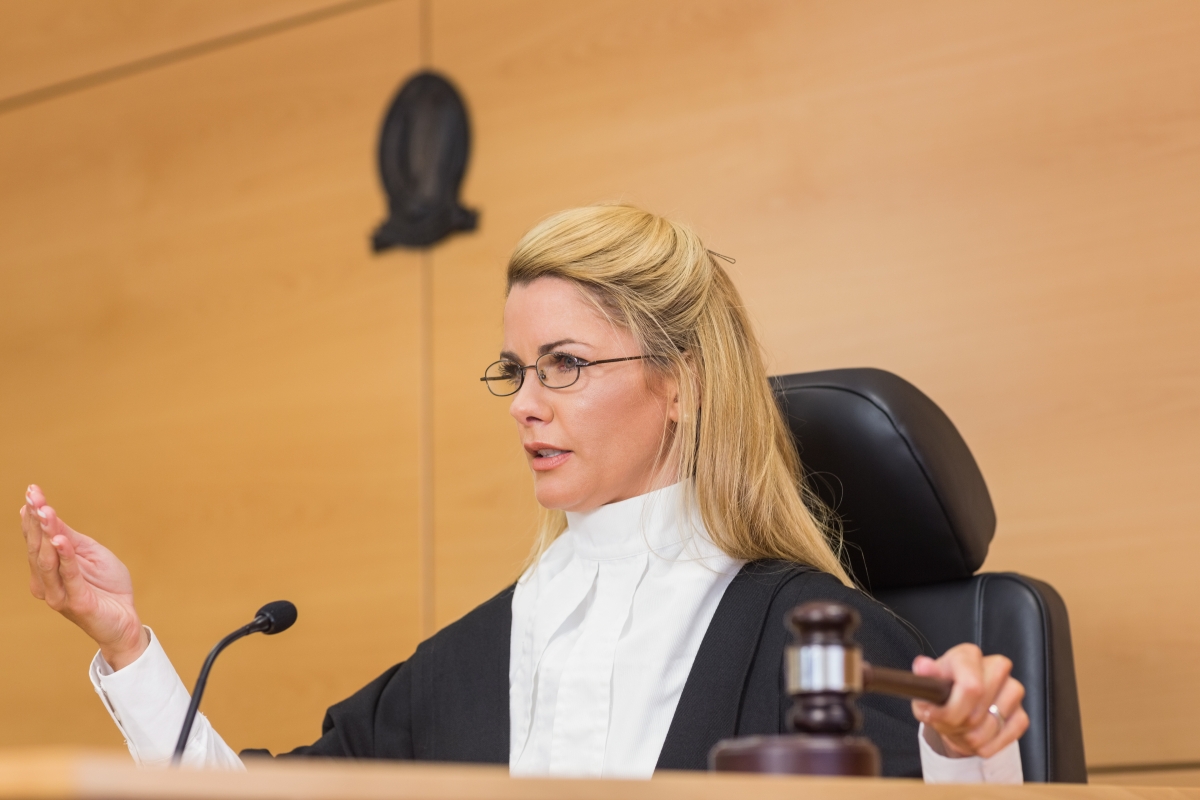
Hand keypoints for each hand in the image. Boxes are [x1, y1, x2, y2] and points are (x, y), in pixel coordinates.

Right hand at [21, 484, 147, 668]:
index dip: (33, 516)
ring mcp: (59, 594)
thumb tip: (48, 514)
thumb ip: (70, 538)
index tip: (31, 490)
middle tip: (33, 495)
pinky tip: (61, 540)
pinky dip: (65, 557)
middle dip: (35, 520)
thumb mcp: (90, 554)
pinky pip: (69, 576)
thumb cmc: (107, 587)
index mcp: (49, 570)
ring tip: (45, 511)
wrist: (125, 620)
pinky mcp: (76, 602)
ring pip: (48, 560)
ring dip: (46, 534)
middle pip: (37, 547)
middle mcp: (47, 583)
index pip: (37, 539)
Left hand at [912, 643, 1027, 758]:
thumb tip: (923, 665)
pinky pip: (1008, 736)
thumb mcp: (925, 688)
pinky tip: (976, 737)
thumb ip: (924, 678)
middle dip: (958, 725)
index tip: (935, 717)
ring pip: (992, 726)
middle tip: (946, 723)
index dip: (952, 710)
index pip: (971, 687)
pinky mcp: (1022, 712)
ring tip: (959, 728)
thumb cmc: (941, 693)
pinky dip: (988, 745)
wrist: (956, 708)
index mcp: (968, 655)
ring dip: (971, 737)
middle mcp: (996, 666)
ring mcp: (1013, 689)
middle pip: (979, 711)